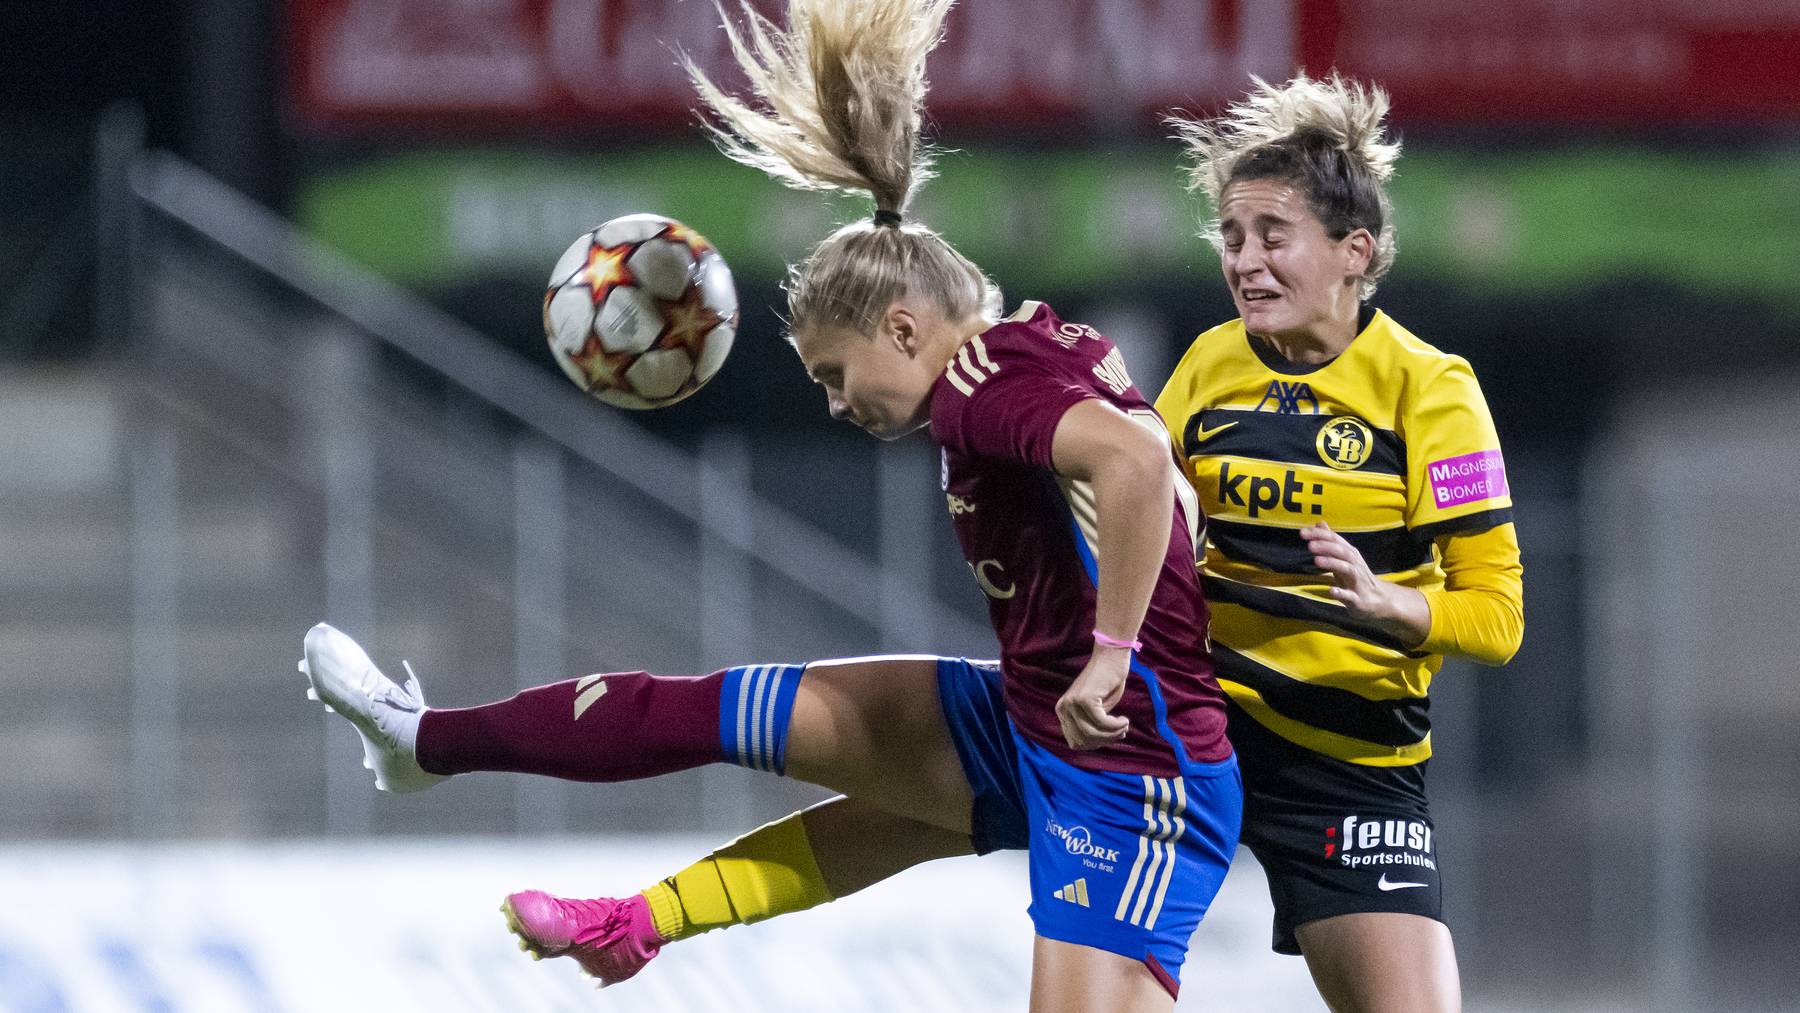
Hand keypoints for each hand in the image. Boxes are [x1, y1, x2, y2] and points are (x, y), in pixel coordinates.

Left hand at [1056, 649, 1130, 749]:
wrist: (1111, 657)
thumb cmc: (1107, 683)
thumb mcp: (1097, 710)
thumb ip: (1092, 727)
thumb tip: (1096, 745)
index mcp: (1062, 712)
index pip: (1076, 742)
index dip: (1096, 744)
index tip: (1112, 737)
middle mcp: (1063, 708)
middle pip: (1084, 741)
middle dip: (1105, 740)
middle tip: (1122, 732)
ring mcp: (1072, 703)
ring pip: (1092, 734)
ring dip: (1112, 734)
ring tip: (1124, 726)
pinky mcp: (1085, 699)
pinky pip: (1102, 723)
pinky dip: (1116, 725)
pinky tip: (1125, 720)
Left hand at [1302, 522, 1429, 645]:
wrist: (1378, 600)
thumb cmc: (1355, 577)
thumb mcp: (1343, 558)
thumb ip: (1330, 542)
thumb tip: (1319, 523)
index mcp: (1349, 554)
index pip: (1335, 540)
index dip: (1319, 535)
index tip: (1302, 532)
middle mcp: (1355, 564)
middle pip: (1341, 551)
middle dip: (1326, 547)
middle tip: (1309, 545)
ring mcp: (1357, 581)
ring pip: (1347, 569)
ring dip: (1333, 563)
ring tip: (1317, 561)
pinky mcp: (1358, 598)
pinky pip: (1350, 595)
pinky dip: (1341, 592)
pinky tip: (1331, 590)